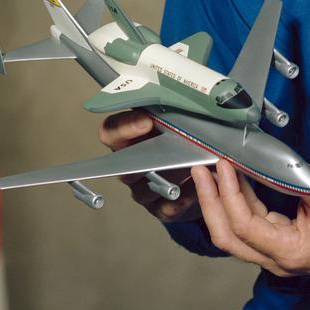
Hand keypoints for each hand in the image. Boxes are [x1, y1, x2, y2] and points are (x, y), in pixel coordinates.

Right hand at [98, 108, 201, 222]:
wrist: (199, 167)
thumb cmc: (183, 136)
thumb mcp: (177, 117)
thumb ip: (174, 111)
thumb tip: (184, 102)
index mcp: (129, 137)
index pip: (111, 131)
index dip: (124, 127)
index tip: (146, 120)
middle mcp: (130, 165)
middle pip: (125, 166)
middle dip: (150, 157)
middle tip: (170, 148)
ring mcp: (142, 189)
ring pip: (146, 189)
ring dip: (168, 178)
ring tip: (190, 166)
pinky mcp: (159, 208)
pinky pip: (164, 208)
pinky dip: (180, 199)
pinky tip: (194, 188)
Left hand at [192, 159, 309, 280]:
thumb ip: (293, 179)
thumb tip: (261, 159)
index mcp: (289, 252)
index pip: (244, 225)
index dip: (228, 193)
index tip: (223, 165)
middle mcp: (276, 261)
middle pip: (228, 237)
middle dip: (209, 202)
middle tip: (201, 170)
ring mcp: (275, 256)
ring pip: (234, 234)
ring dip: (219, 202)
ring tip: (211, 172)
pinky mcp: (277, 245)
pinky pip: (248, 227)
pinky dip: (237, 203)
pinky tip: (233, 181)